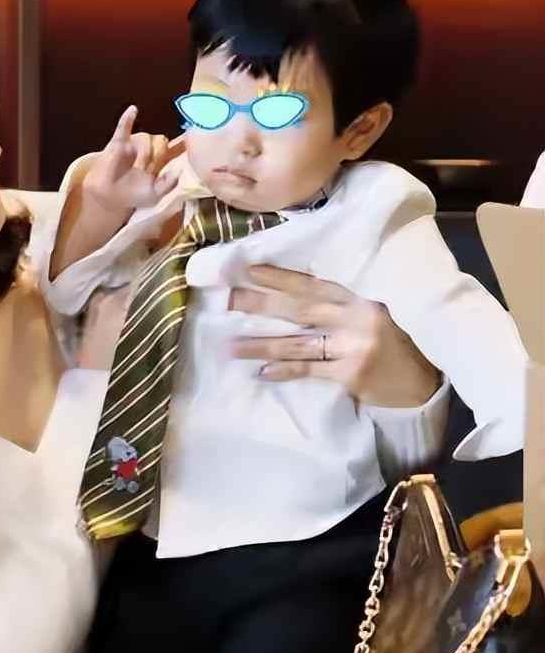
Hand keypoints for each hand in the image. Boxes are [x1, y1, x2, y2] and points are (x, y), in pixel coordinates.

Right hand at [82, 106, 183, 215]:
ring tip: (138, 168)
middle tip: (150, 170)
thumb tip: (179, 170)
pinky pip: (123, 128)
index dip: (183, 143)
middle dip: (158, 155)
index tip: (195, 136)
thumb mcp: (155, 194)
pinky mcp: (119, 144)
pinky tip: (133, 110)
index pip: (174, 148)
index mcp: (158, 161)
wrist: (110, 198)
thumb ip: (169, 183)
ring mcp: (133, 145)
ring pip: (146, 138)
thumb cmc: (132, 196)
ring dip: (144, 153)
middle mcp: (147, 149)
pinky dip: (127, 119)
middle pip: (161, 141)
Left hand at [227, 265, 441, 408]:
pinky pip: (310, 370)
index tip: (249, 270)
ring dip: (262, 345)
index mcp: (359, 298)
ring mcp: (352, 346)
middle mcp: (355, 318)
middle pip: (299, 309)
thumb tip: (290, 294)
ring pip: (298, 343)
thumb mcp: (372, 313)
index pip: (313, 284)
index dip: (280, 277)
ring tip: (230, 346)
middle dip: (261, 304)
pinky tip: (262, 372)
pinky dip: (285, 371)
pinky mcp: (351, 374)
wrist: (424, 383)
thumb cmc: (394, 343)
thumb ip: (340, 305)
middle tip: (228, 300)